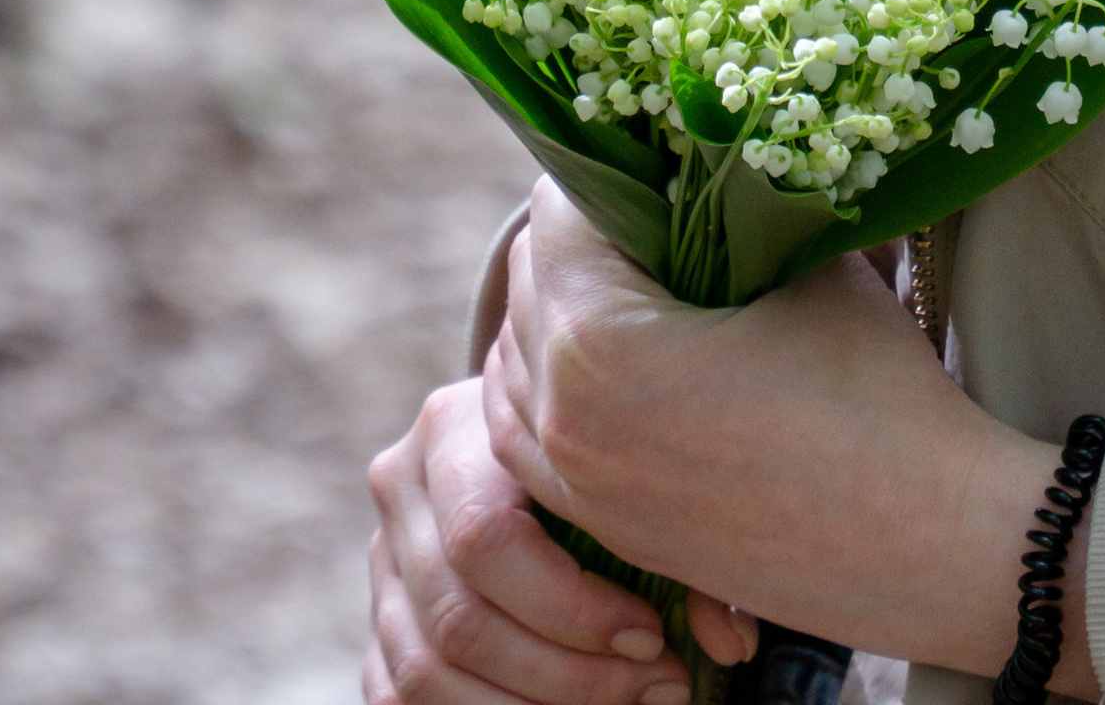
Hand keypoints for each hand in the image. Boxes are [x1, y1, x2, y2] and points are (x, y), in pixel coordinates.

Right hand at [365, 375, 757, 703]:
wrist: (520, 439)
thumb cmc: (598, 449)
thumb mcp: (627, 468)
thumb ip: (678, 539)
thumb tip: (730, 643)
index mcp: (454, 426)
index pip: (484, 538)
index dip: (571, 609)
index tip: (651, 638)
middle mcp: (401, 488)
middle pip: (459, 617)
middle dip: (565, 676)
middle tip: (653, 688)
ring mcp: (379, 560)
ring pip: (424, 672)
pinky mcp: (375, 622)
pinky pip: (398, 697)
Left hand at [483, 181, 1098, 693]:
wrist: (927, 538)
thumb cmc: (874, 392)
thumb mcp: (806, 266)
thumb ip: (732, 207)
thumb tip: (705, 156)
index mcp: (598, 342)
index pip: (555, 213)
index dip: (607, 167)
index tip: (656, 156)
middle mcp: (563, 418)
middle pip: (526, 285)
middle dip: (583, 237)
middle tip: (655, 207)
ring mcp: (578, 486)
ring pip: (512, 367)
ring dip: (557, 313)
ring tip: (638, 280)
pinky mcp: (606, 530)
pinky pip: (530, 440)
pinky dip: (553, 389)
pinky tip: (619, 363)